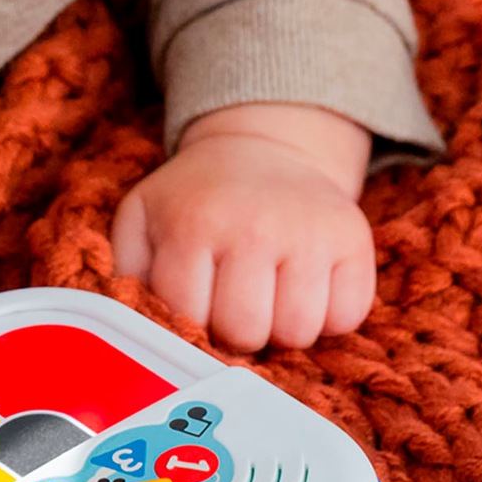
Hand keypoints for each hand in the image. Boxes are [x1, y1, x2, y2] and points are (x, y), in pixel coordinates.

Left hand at [111, 103, 374, 351]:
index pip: (188, 317)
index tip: (195, 303)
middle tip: (234, 302)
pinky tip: (306, 286)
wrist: (263, 148)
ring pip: (299, 331)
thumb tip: (130, 328)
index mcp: (192, 224)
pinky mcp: (354, 238)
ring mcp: (310, 232)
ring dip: (283, 327)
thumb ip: (126, 270)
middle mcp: (253, 226)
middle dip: (236, 330)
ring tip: (269, 295)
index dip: (190, 322)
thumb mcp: (143, 217)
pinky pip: (348, 317)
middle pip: (246, 332)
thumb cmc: (196, 199)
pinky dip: (329, 315)